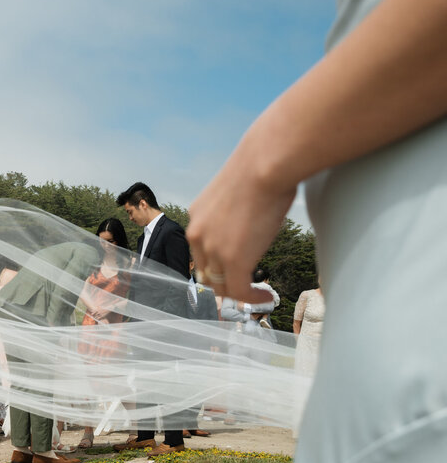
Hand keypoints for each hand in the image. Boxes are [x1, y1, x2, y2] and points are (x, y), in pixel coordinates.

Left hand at [187, 153, 294, 303]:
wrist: (265, 163)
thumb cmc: (262, 166)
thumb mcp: (238, 190)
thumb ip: (237, 208)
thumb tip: (256, 211)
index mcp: (197, 217)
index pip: (200, 251)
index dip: (216, 264)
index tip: (234, 268)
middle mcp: (197, 235)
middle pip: (205, 272)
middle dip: (224, 282)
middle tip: (245, 287)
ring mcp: (213, 250)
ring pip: (220, 285)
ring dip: (239, 293)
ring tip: (258, 294)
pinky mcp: (232, 261)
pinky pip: (238, 292)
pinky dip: (252, 299)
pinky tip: (266, 297)